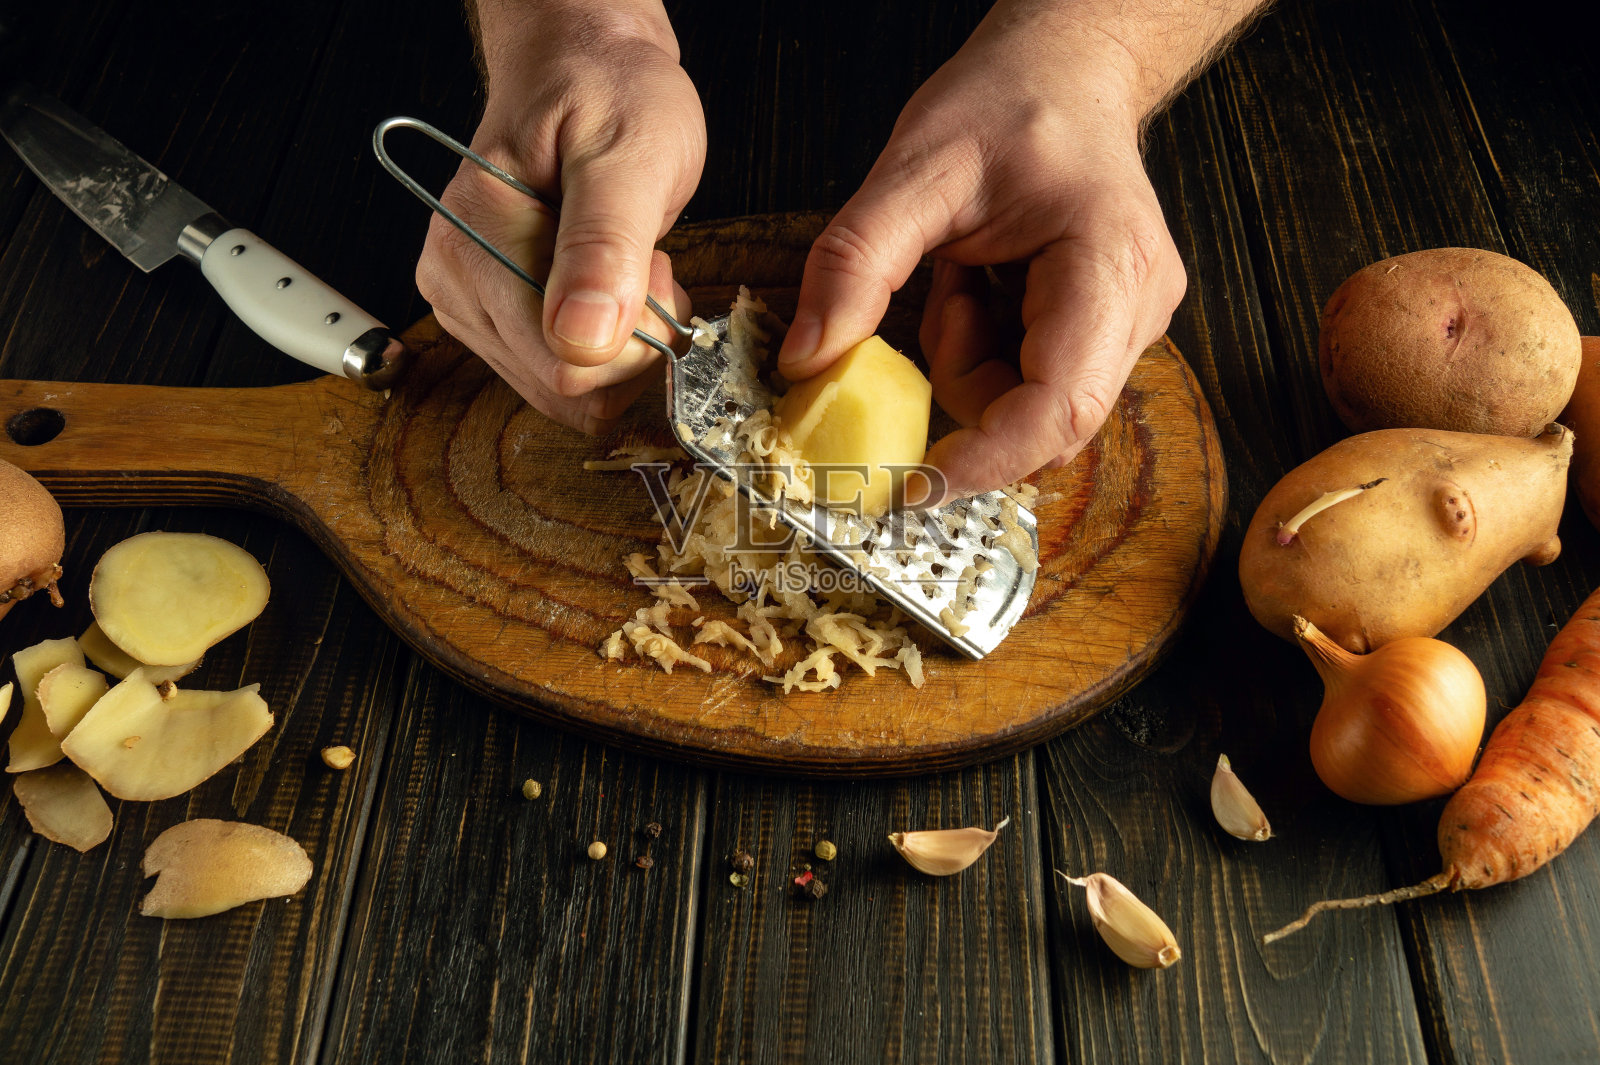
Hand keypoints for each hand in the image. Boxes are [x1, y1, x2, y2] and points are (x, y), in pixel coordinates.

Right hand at [416, 5, 704, 433]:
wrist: (582, 66)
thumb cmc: (606, 92)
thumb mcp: (628, 153)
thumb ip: (605, 246)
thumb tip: (581, 338)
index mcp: (473, 245)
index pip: (567, 366)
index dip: (635, 337)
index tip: (650, 267)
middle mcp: (455, 284)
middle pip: (565, 387)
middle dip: (630, 341)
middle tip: (642, 260)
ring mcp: (469, 305)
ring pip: (566, 389)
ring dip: (620, 342)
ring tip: (624, 260)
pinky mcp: (492, 319)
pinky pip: (563, 375)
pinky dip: (605, 343)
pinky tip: (609, 282)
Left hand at [776, 1, 1242, 498]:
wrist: (1065, 70)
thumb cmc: (1008, 103)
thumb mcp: (913, 169)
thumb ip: (855, 264)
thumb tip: (806, 360)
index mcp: (1110, 265)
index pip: (1058, 406)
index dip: (985, 460)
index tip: (913, 484)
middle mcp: (1138, 309)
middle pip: (1043, 421)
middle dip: (967, 388)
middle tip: (943, 302)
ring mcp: (1129, 325)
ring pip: (1029, 408)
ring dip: (970, 365)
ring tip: (966, 277)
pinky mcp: (1105, 332)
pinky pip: (1029, 383)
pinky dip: (984, 352)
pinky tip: (984, 286)